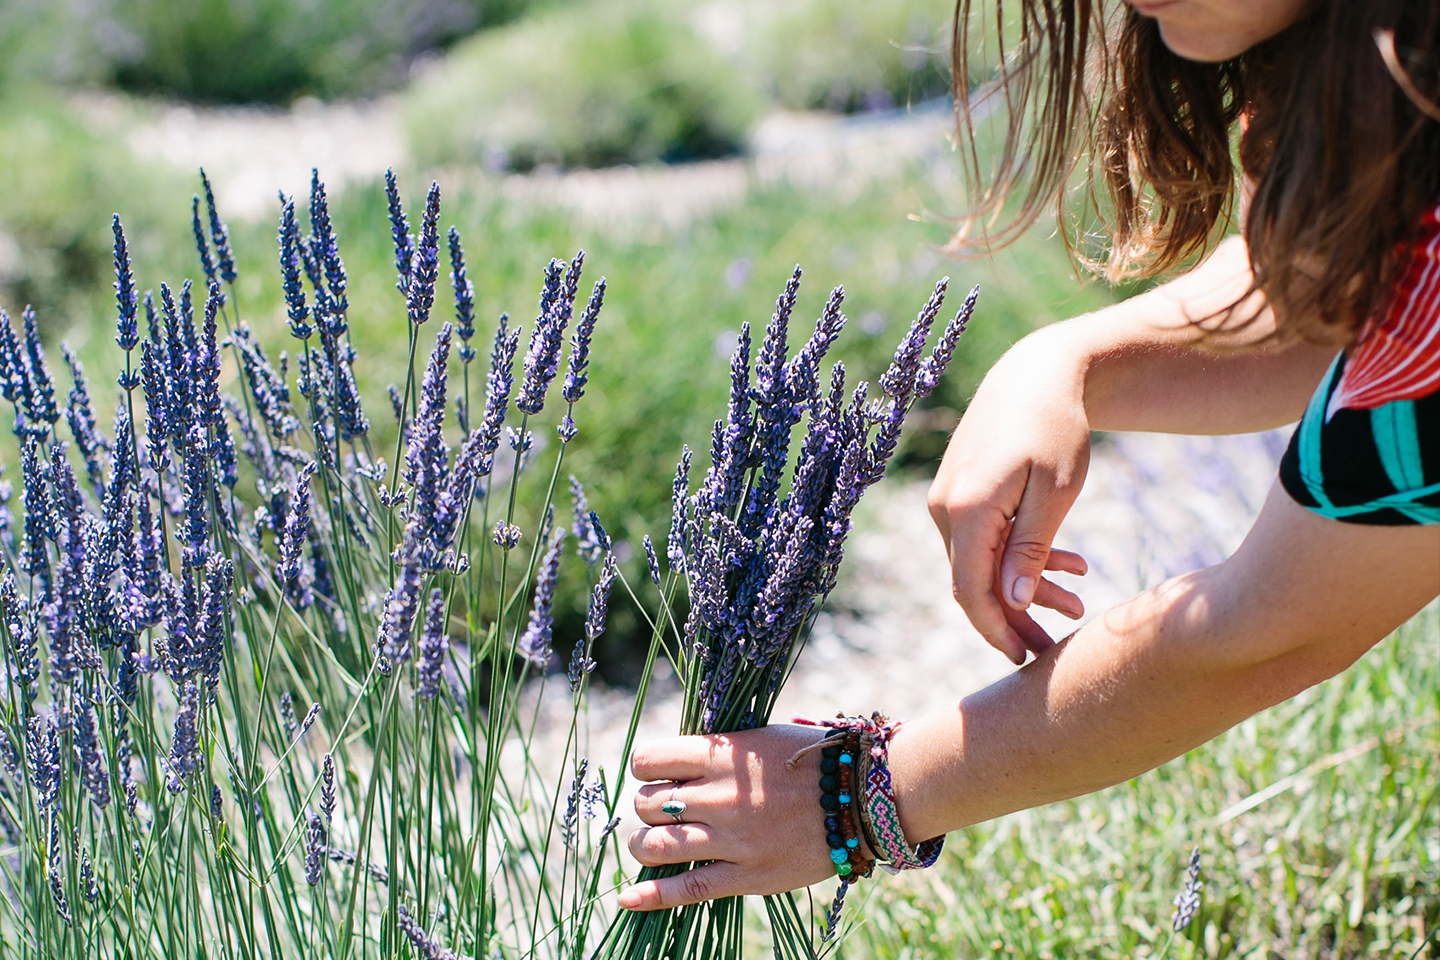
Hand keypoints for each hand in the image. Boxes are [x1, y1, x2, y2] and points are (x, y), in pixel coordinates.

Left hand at [618, 725, 852, 910]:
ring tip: (655, 842)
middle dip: (647, 805)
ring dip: (645, 844)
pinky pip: (686, 888)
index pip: (649, 760)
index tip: (653, 773)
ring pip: (656, 845)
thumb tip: (672, 766)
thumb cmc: (813, 760)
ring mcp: (733, 839)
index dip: (644, 766)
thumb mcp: (760, 738)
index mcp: (722, 756)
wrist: (863, 797)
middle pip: (647, 803)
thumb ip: (716, 753)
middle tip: (664, 808)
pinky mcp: (747, 876)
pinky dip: (649, 896)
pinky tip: (626, 899)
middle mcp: (720, 796)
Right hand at [928, 328, 1089, 663]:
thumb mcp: (1054, 493)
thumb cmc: (1056, 427)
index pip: (971, 591)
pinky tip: (1068, 563)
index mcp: (966, 510)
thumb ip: (1029, 550)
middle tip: (1056, 646)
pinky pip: (984, 540)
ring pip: (981, 563)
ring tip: (1078, 599)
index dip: (998, 630)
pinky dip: (1019, 557)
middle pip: (974, 582)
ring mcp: (947, 500)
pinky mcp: (959, 492)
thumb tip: (1012, 603)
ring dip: (1025, 586)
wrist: (1038, 372)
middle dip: (1017, 616)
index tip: (1027, 659)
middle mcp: (945, 508)